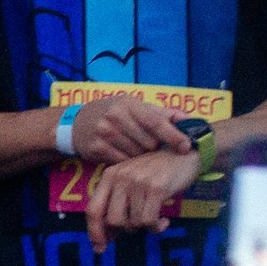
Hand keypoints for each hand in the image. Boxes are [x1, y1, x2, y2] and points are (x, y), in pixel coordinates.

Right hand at [70, 93, 191, 163]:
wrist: (77, 123)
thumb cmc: (112, 113)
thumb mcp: (134, 106)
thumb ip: (162, 113)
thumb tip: (189, 119)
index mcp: (129, 104)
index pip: (156, 122)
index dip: (173, 135)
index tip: (186, 146)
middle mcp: (115, 117)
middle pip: (149, 142)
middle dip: (154, 147)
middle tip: (151, 146)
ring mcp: (105, 133)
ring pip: (137, 154)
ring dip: (142, 156)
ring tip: (137, 149)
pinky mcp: (97, 149)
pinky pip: (123, 162)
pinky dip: (129, 161)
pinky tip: (126, 155)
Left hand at [84, 147, 200, 249]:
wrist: (184, 156)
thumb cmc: (156, 173)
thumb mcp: (130, 183)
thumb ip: (116, 205)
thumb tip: (104, 238)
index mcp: (109, 176)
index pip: (93, 209)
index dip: (94, 232)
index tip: (100, 247)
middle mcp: (120, 177)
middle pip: (113, 220)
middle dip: (125, 229)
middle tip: (139, 225)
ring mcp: (137, 182)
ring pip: (133, 222)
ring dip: (145, 227)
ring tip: (154, 218)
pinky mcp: (155, 189)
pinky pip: (149, 221)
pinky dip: (156, 227)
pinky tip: (163, 221)